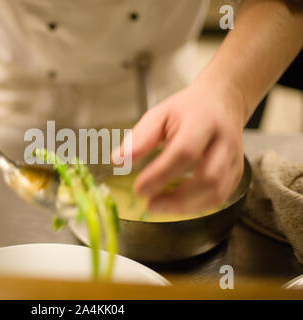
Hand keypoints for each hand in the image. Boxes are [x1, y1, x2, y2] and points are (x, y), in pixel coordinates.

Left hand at [113, 81, 244, 213]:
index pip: (185, 151)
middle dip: (178, 198)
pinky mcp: (237, 173)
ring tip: (159, 206)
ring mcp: (235, 159)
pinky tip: (176, 204)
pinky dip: (197, 206)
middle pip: (209, 177)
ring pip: (218, 192)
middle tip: (150, 204)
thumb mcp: (159, 114)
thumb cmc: (186, 110)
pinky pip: (220, 197)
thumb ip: (140, 138)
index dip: (161, 173)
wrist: (221, 103)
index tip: (138, 189)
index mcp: (203, 121)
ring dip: (187, 206)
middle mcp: (224, 141)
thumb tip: (118, 160)